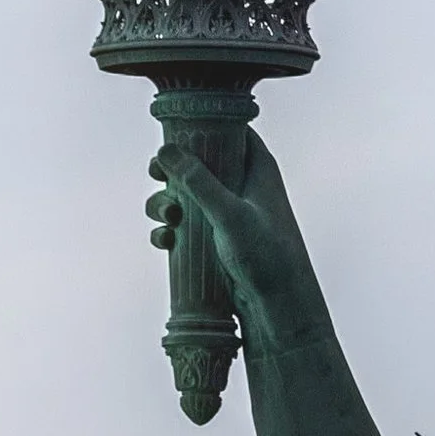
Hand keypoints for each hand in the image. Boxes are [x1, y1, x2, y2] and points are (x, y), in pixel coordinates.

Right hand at [146, 129, 322, 340]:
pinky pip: (184, 228)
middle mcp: (242, 186)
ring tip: (167, 219)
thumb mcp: (230, 214)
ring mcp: (227, 215)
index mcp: (257, 168)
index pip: (230, 130)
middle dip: (172, 171)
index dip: (200, 127)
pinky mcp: (214, 242)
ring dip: (166, 204)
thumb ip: (199, 182)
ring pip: (185, 196)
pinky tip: (165, 242)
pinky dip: (169, 231)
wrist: (278, 307)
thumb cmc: (267, 256)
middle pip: (198, 162)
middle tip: (157, 176)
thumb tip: (166, 151)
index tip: (172, 134)